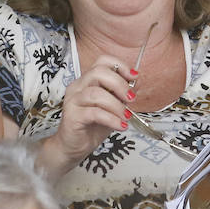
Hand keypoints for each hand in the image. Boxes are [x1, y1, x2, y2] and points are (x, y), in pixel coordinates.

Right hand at [40, 56, 133, 171]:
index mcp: (87, 80)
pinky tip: (120, 126)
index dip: (120, 65)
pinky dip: (111, 119)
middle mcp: (78, 86)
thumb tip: (137, 83)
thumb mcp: (113, 108)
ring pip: (96, 93)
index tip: (134, 76)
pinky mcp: (72, 116)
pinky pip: (94, 113)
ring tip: (126, 116)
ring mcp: (73, 100)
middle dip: (119, 84)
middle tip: (131, 99)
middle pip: (98, 72)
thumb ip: (122, 95)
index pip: (102, 61)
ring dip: (116, 105)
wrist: (74, 147)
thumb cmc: (93, 126)